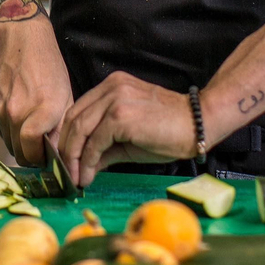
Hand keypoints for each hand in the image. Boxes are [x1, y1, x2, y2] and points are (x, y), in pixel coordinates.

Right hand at [0, 18, 72, 166]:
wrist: (22, 40)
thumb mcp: (66, 97)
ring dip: (22, 146)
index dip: (42, 161)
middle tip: (44, 151)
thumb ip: (62, 128)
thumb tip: (59, 155)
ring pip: (10, 146)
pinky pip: (2, 132)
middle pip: (21, 155)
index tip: (50, 159)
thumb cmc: (49, 67)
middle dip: (33, 157)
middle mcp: (18, 113)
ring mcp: (1, 111)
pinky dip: (11, 132)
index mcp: (43, 110)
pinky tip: (21, 117)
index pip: (34, 153)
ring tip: (34, 133)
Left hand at [58, 71, 196, 186]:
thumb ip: (104, 149)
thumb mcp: (129, 140)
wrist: (199, 124)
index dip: (68, 137)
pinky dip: (87, 161)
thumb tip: (82, 168)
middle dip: (66, 149)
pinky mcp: (120, 115)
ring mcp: (115, 99)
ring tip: (75, 178)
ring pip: (80, 129)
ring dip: (73, 158)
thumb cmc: (169, 131)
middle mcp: (111, 88)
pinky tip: (87, 176)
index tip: (66, 160)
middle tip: (66, 173)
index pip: (79, 111)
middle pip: (74, 118)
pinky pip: (95, 141)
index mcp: (112, 86)